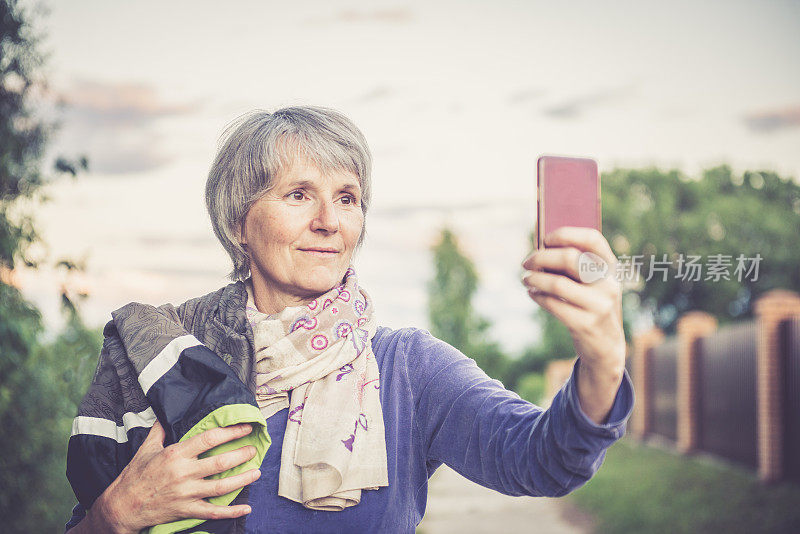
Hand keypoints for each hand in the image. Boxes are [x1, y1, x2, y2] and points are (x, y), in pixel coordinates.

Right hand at [91, 420, 260, 533]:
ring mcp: (186, 493)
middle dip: (241, 455)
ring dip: (242, 479)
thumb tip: (165, 412)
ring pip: (221, 487)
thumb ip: (160, 429)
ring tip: (257, 472)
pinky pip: (213, 512)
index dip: (230, 432)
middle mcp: (184, 473)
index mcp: (176, 454)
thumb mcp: (146, 448)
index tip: (245, 428)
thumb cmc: (135, 475)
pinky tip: (246, 508)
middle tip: (254, 449)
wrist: (123, 506)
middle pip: (220, 463)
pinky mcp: (186, 510)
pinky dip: (231, 511)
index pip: (209, 439)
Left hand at [521, 226, 625, 419]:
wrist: (607, 346)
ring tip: (526, 279)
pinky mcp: (585, 324)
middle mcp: (608, 284)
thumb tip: (539, 248)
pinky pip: (553, 305)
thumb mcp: (593, 283)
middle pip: (570, 258)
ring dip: (535, 279)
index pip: (592, 239)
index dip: (566, 234)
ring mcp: (599, 305)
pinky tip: (533, 294)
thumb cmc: (591, 305)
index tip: (545, 238)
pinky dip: (537, 296)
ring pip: (557, 283)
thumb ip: (574, 266)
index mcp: (611, 268)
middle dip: (541, 257)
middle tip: (526, 262)